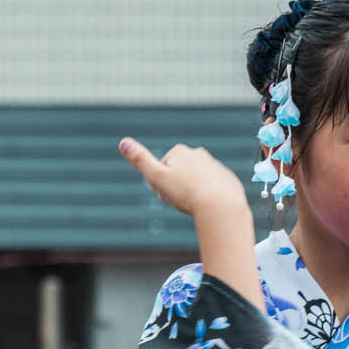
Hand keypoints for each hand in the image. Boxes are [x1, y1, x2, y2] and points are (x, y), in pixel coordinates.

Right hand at [118, 138, 254, 226]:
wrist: (220, 205)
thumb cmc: (186, 193)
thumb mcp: (157, 177)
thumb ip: (140, 160)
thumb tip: (122, 142)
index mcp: (180, 151)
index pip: (162, 169)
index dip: (160, 184)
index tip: (167, 192)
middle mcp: (199, 154)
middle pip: (179, 175)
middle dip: (176, 188)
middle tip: (180, 201)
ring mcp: (214, 166)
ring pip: (195, 182)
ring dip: (192, 193)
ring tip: (195, 205)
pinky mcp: (226, 179)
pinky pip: (212, 190)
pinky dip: (208, 198)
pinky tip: (208, 206)